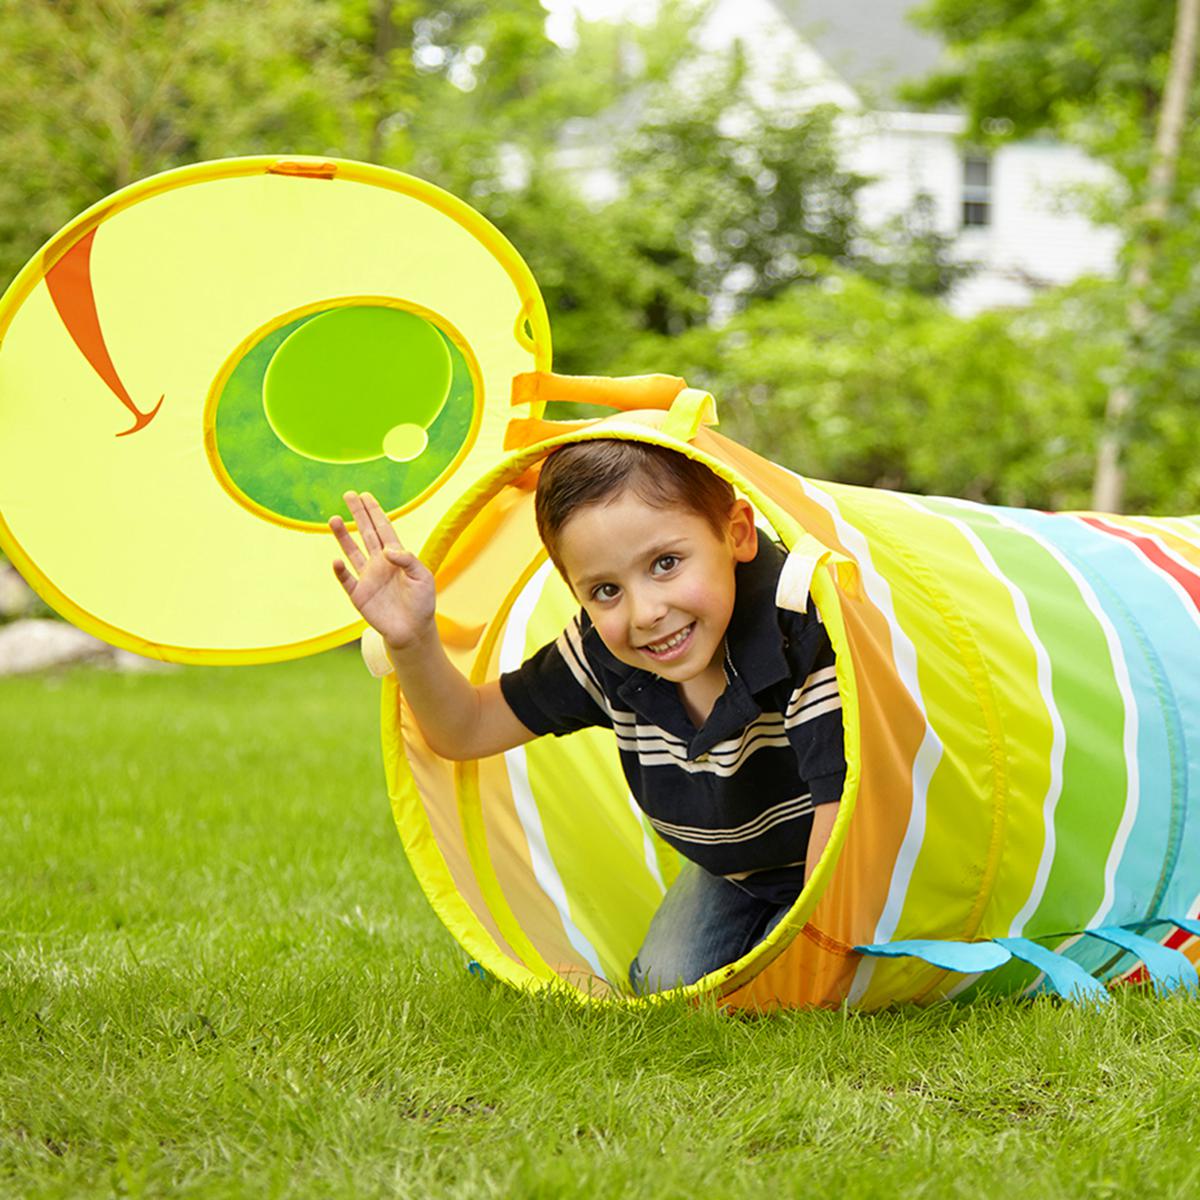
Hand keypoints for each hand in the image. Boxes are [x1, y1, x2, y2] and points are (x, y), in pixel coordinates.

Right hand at [329, 491, 435, 652]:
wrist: (413, 630)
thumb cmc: (422, 603)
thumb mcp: (423, 578)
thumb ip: (408, 560)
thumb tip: (387, 550)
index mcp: (396, 556)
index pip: (384, 528)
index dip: (375, 512)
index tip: (366, 495)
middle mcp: (379, 563)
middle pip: (366, 533)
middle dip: (358, 514)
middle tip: (348, 494)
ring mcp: (368, 578)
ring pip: (352, 551)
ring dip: (343, 536)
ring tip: (333, 519)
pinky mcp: (359, 595)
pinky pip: (347, 580)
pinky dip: (341, 571)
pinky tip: (336, 561)